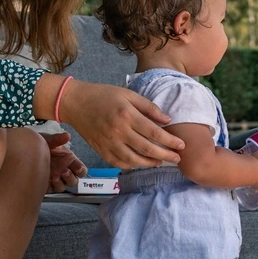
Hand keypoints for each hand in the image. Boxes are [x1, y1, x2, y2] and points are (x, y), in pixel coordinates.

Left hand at [41, 131, 86, 191]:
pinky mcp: (46, 185)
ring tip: (55, 175)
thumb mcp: (48, 140)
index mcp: (68, 159)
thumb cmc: (38, 144)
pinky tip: (48, 179)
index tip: (77, 168)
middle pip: (74, 180)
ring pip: (63, 186)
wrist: (23, 152)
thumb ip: (57, 139)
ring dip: (61, 182)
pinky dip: (51, 185)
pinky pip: (52, 189)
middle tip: (64, 171)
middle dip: (70, 177)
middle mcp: (63, 170)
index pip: (80, 169)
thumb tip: (66, 136)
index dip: (80, 169)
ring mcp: (55, 178)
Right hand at [57, 81, 184, 167]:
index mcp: (126, 114)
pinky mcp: (101, 151)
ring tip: (162, 161)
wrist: (75, 103)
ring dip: (151, 163)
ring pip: (134, 160)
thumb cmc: (103, 95)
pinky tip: (142, 162)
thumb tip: (167, 119)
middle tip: (177, 158)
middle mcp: (118, 131)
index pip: (154, 132)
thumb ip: (148, 107)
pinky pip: (120, 164)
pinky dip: (133, 165)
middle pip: (147, 149)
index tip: (181, 144)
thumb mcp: (128, 94)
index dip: (170, 140)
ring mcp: (109, 143)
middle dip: (166, 155)